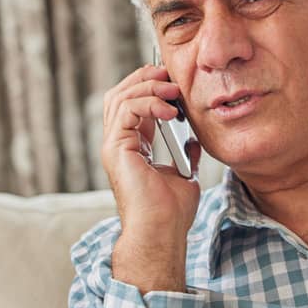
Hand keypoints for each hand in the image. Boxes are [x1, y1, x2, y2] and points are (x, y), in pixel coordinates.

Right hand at [101, 65, 201, 293]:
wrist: (162, 232)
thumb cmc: (171, 213)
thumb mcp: (184, 175)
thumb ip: (185, 154)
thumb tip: (193, 140)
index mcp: (131, 148)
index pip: (132, 105)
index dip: (150, 87)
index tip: (175, 82)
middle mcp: (117, 144)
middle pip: (120, 94)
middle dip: (145, 78)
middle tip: (170, 74)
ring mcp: (113, 146)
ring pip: (120, 97)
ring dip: (148, 86)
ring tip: (173, 89)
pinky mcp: (116, 149)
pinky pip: (127, 110)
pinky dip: (149, 102)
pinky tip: (170, 110)